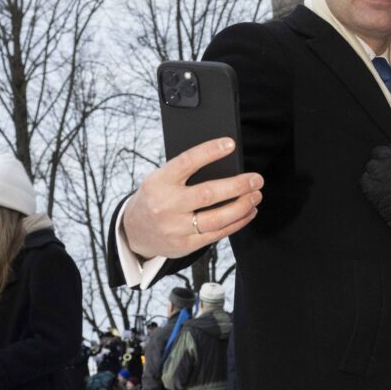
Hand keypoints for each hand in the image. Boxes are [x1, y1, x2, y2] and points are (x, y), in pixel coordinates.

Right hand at [122, 138, 263, 259]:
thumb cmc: (155, 198)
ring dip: (242, 206)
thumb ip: (184, 173)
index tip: (230, 144)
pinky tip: (248, 212)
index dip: (209, 152)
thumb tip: (224, 163)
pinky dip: (237, 223)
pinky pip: (217, 234)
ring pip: (216, 219)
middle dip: (237, 186)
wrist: (134, 231)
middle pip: (207, 194)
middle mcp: (167, 205)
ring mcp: (175, 227)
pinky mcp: (185, 244)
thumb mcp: (160, 179)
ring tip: (256, 196)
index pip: (186, 162)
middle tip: (256, 179)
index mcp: (159, 182)